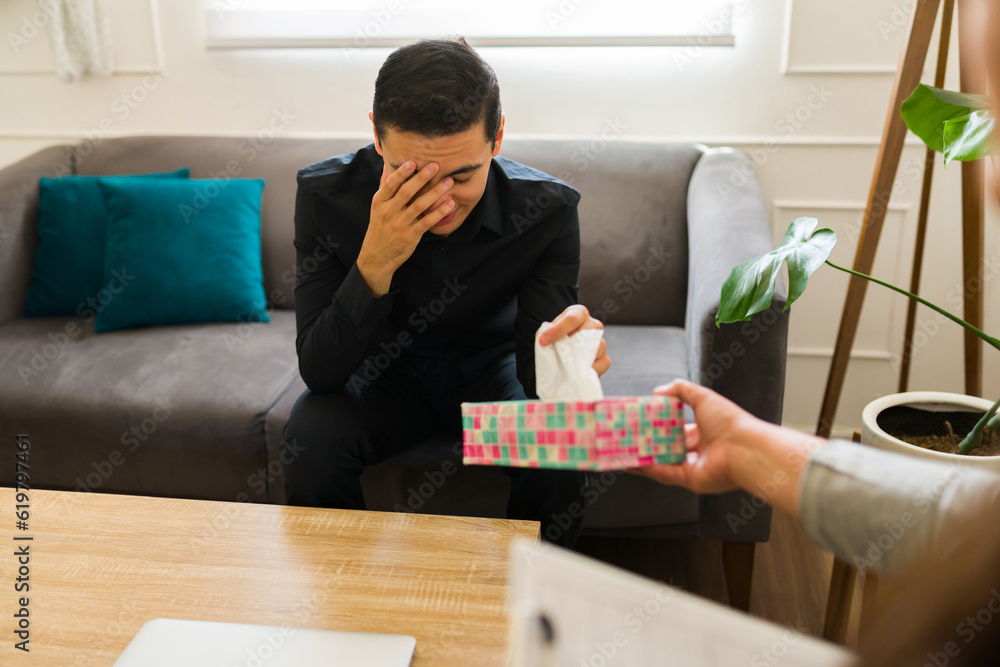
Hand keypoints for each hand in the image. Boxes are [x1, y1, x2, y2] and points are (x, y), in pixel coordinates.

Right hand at [357, 161, 455, 295]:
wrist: (377, 257)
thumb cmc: (380, 228)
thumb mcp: (377, 208)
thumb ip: (384, 188)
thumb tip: (386, 167)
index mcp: (379, 202)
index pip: (391, 184)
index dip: (402, 172)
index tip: (413, 162)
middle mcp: (388, 212)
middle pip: (407, 192)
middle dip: (422, 178)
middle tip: (436, 165)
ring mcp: (400, 224)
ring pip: (419, 206)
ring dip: (435, 192)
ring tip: (448, 182)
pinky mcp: (410, 236)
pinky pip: (427, 222)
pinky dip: (439, 212)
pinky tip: (449, 204)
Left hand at [538, 304, 610, 375]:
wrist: (560, 354)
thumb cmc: (554, 340)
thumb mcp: (546, 333)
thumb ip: (545, 334)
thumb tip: (546, 342)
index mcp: (579, 313)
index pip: (572, 319)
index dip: (557, 330)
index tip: (543, 341)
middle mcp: (594, 325)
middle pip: (587, 333)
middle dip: (570, 345)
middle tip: (557, 355)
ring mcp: (601, 342)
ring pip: (596, 348)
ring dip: (579, 358)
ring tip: (565, 365)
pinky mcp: (605, 359)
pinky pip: (601, 364)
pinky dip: (587, 370)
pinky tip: (575, 372)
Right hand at [629, 379, 755, 493]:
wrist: (745, 448)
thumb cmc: (730, 422)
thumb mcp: (703, 397)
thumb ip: (681, 390)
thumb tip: (659, 391)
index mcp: (702, 431)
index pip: (675, 428)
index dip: (657, 424)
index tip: (640, 420)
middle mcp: (696, 450)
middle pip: (665, 446)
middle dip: (646, 442)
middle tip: (626, 436)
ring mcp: (692, 466)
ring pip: (661, 462)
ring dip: (642, 457)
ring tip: (621, 451)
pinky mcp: (688, 479)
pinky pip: (663, 474)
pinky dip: (646, 469)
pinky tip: (630, 464)